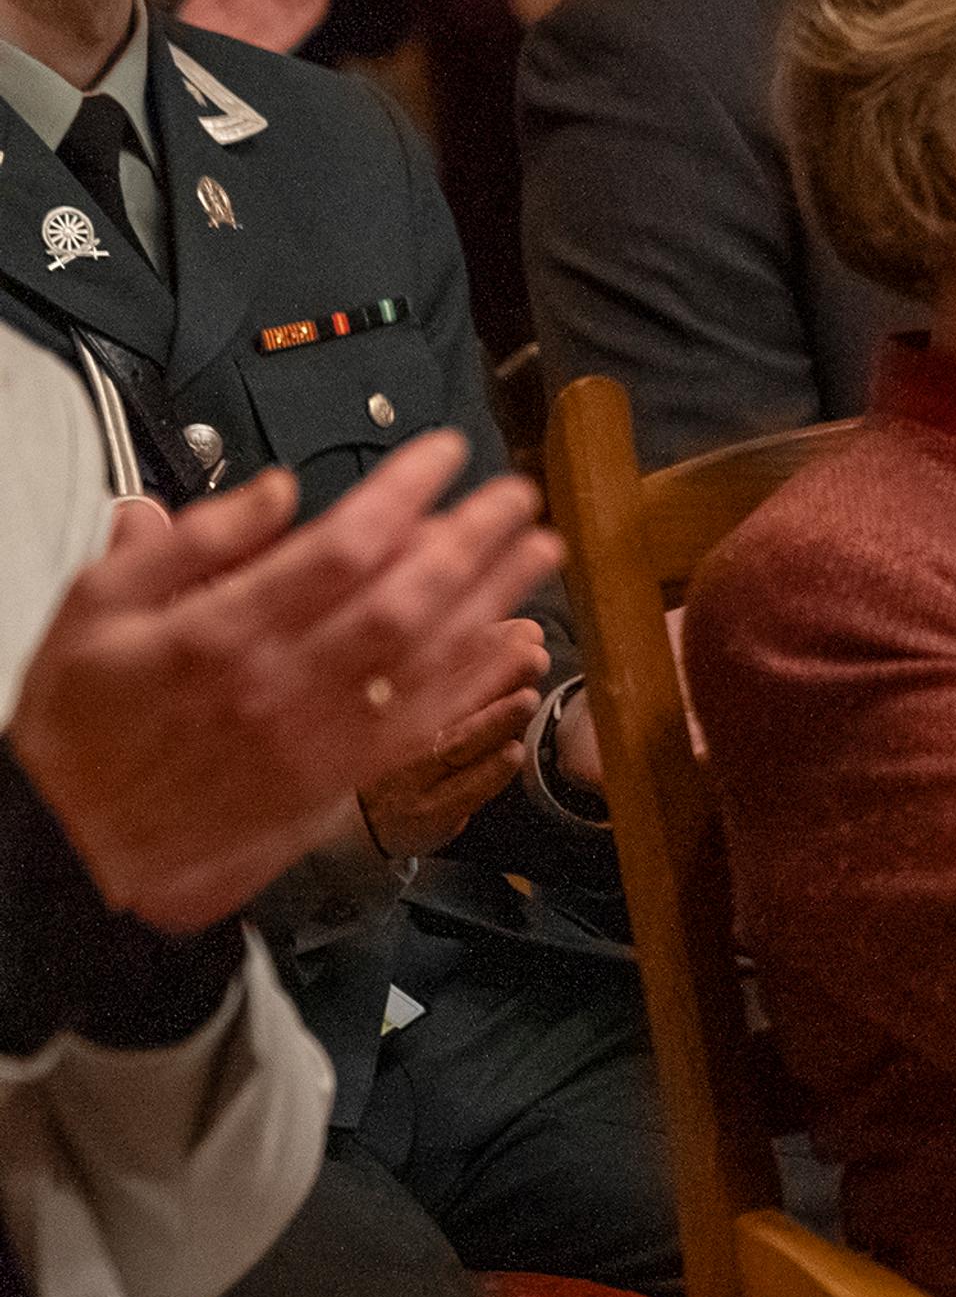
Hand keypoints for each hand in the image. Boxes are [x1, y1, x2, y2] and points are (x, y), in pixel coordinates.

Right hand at [8, 433, 563, 932]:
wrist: (77, 842)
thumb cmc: (83, 725)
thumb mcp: (94, 611)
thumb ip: (186, 545)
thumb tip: (270, 493)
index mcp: (221, 634)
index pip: (339, 548)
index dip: (404, 494)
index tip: (444, 454)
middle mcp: (281, 684)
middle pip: (404, 597)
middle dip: (471, 539)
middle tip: (515, 494)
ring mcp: (317, 735)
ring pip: (428, 657)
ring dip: (492, 599)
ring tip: (537, 549)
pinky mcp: (337, 776)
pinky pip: (424, 722)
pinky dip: (474, 678)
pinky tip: (509, 640)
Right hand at [356, 617, 548, 856]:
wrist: (368, 817)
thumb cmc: (411, 745)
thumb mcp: (431, 700)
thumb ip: (476, 663)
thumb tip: (527, 630)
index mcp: (398, 695)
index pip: (438, 664)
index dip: (483, 645)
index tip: (524, 631)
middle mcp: (398, 731)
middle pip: (447, 699)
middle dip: (495, 674)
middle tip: (534, 655)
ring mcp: (412, 774)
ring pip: (455, 744)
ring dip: (494, 720)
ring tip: (528, 698)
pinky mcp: (430, 811)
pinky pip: (461, 791)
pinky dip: (489, 771)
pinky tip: (513, 751)